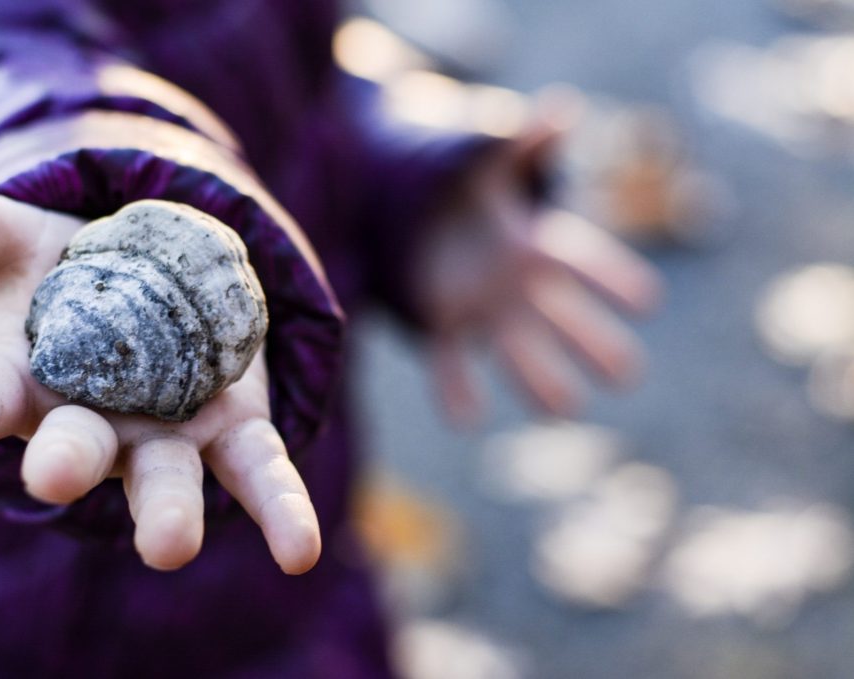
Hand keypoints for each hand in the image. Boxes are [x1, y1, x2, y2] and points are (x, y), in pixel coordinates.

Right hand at [0, 157, 320, 573]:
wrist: (152, 297)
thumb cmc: (68, 281)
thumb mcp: (11, 242)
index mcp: (31, 384)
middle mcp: (93, 427)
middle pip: (77, 448)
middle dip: (68, 461)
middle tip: (56, 476)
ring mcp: (165, 440)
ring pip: (168, 478)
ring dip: (167, 512)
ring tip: (168, 547)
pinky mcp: (232, 437)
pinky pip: (259, 474)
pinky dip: (280, 510)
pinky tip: (299, 553)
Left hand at [416, 123, 662, 423]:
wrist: (413, 217)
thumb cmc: (466, 187)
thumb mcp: (491, 160)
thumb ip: (524, 140)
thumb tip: (560, 109)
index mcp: (538, 246)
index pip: (583, 262)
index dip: (614, 279)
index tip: (647, 300)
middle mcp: (519, 287)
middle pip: (564, 320)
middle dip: (593, 344)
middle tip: (627, 374)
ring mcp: (485, 311)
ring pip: (519, 350)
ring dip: (539, 379)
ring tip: (564, 411)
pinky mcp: (444, 324)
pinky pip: (452, 360)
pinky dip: (458, 389)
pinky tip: (466, 419)